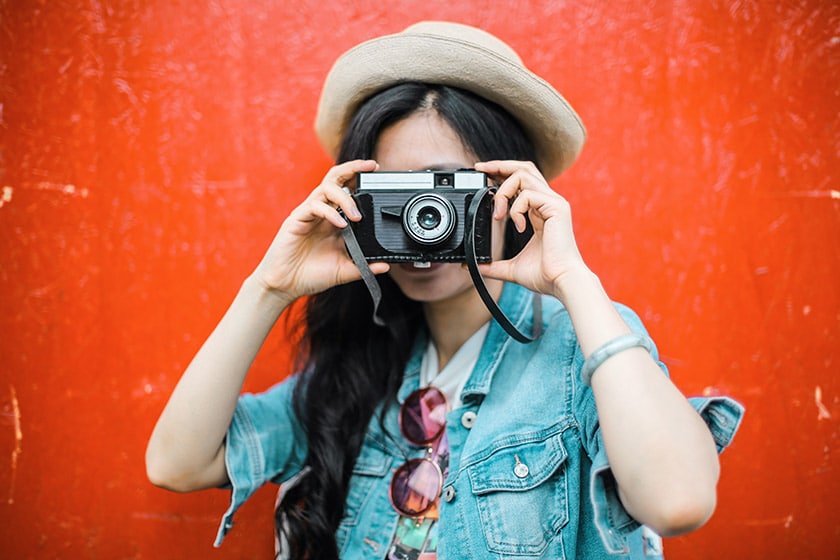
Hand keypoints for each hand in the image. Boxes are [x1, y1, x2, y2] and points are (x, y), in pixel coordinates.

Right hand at [251, 159, 389, 300]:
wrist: (286, 285)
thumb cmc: (312, 275)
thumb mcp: (345, 271)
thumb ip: (365, 266)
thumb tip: (386, 265)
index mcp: (334, 219)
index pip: (347, 189)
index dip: (361, 178)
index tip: (378, 172)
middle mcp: (322, 212)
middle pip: (336, 178)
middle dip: (353, 168)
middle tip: (372, 167)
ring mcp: (309, 214)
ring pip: (326, 188)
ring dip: (345, 198)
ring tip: (356, 216)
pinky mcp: (297, 219)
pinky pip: (314, 206)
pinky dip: (330, 213)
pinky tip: (341, 225)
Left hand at [473, 160, 589, 299]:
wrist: (562, 282)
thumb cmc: (545, 275)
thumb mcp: (512, 268)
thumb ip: (492, 265)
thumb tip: (471, 266)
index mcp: (541, 211)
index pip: (522, 181)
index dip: (502, 174)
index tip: (483, 175)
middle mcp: (548, 202)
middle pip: (524, 168)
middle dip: (500, 165)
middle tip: (480, 169)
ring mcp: (554, 203)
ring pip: (524, 174)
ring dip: (504, 190)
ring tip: (498, 213)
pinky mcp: (557, 207)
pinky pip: (528, 195)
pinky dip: (516, 208)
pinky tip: (519, 226)